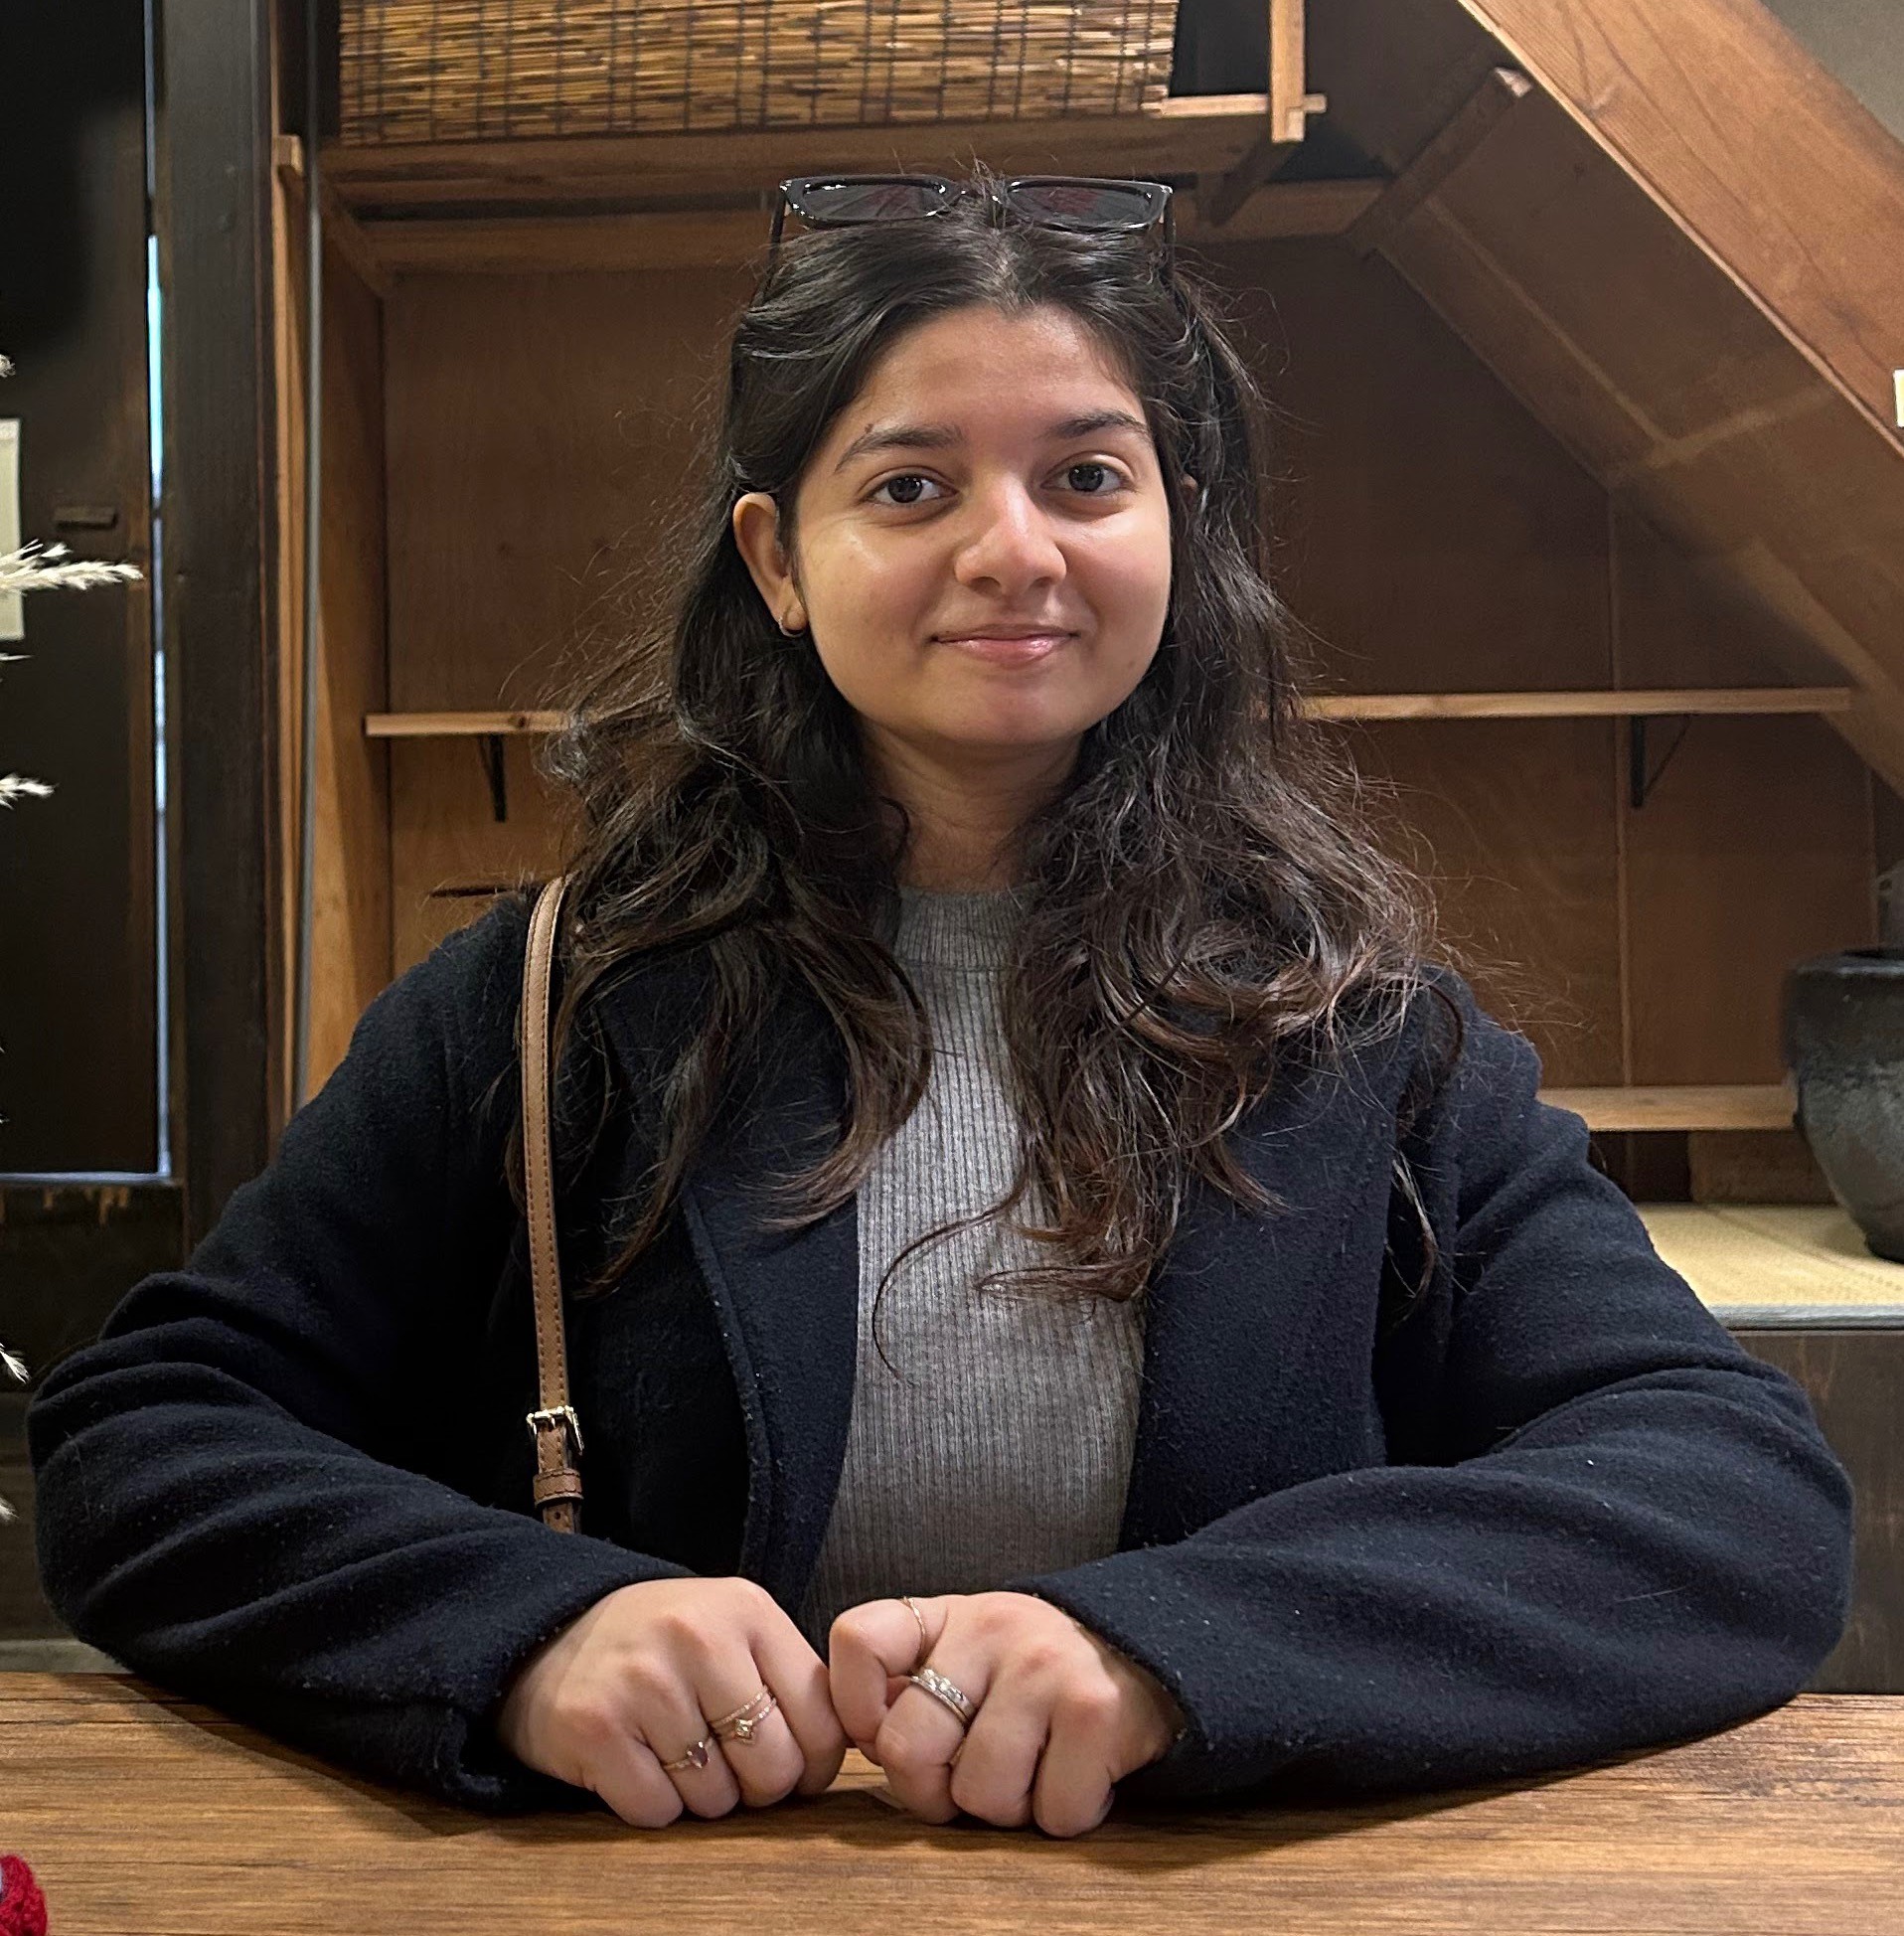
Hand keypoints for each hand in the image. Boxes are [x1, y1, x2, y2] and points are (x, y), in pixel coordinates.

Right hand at [495, 1576, 847, 1826]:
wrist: (549, 1635)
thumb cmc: (660, 1646)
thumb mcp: (732, 1631)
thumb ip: (788, 1679)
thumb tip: (849, 1752)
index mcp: (747, 1611)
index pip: (822, 1718)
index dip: (814, 1763)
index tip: (792, 1764)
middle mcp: (698, 1638)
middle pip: (773, 1767)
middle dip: (756, 1787)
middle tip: (726, 1764)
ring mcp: (644, 1682)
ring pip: (715, 1798)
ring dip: (700, 1796)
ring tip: (673, 1751)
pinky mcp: (596, 1728)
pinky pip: (657, 1811)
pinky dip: (652, 1805)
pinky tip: (636, 1764)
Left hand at [827, 1591, 1185, 1836]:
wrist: (1145, 1655)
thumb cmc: (1035, 1676)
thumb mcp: (967, 1655)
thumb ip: (910, 1686)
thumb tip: (865, 1742)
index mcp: (947, 1616)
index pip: (858, 1641)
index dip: (854, 1708)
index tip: (885, 1733)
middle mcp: (992, 1627)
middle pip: (907, 1747)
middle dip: (932, 1792)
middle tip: (970, 1782)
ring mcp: (1044, 1666)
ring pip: (979, 1794)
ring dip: (1007, 1808)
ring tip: (1033, 1772)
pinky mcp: (1095, 1711)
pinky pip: (1050, 1812)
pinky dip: (1064, 1813)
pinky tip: (1077, 1775)